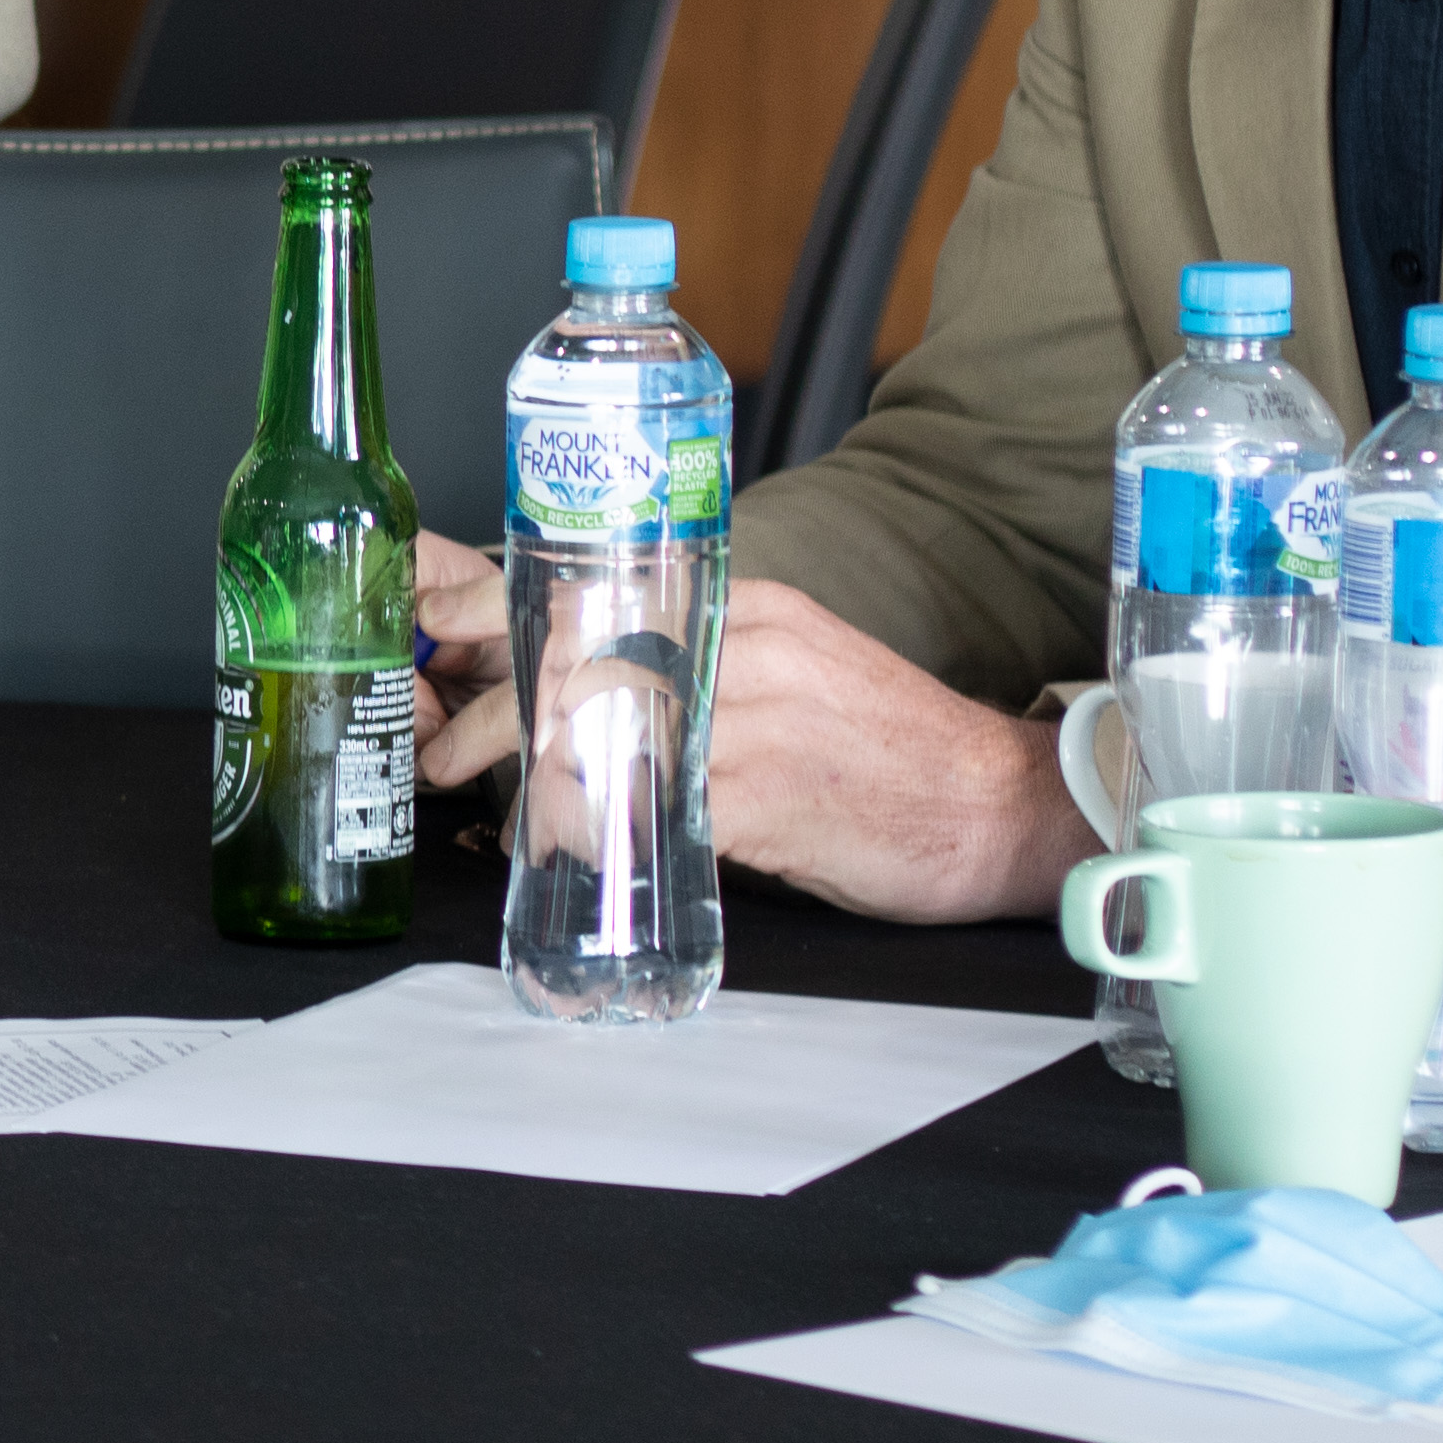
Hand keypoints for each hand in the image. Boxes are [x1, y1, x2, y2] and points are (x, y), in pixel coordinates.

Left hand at [415, 535, 1080, 924]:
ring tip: (503, 811)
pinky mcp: (770, 795)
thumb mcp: (791, 675)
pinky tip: (569, 848)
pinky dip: (596, 829)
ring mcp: (759, 718)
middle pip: (581, 662)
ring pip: (604, 731)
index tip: (440, 648)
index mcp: (747, 607)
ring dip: (533, 778)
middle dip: (495, 715)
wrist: (1003, 806)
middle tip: (446, 757)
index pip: (597, 595)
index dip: (499, 620)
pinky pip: (652, 806)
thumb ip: (702, 670)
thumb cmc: (886, 750)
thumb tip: (583, 693)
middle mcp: (747, 647)